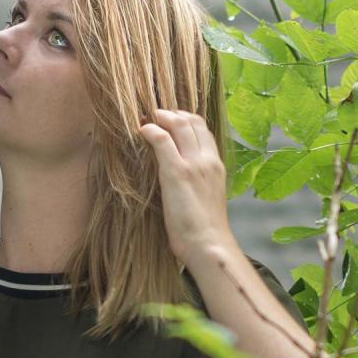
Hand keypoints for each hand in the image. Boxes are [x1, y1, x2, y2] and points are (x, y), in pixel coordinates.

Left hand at [137, 108, 236, 263]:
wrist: (208, 244)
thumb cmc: (204, 230)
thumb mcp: (206, 197)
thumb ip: (197, 180)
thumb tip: (183, 177)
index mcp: (216, 165)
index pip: (203, 129)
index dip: (185, 119)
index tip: (169, 120)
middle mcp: (208, 159)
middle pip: (192, 121)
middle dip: (171, 113)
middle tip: (154, 115)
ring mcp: (194, 164)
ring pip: (179, 124)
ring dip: (160, 117)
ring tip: (147, 120)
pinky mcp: (177, 172)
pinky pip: (162, 140)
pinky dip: (151, 130)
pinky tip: (141, 131)